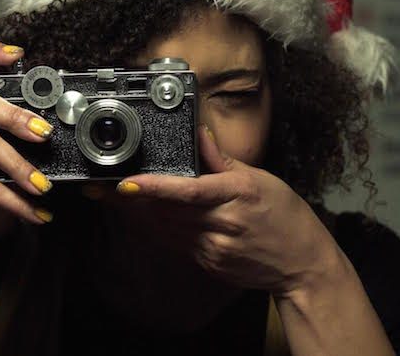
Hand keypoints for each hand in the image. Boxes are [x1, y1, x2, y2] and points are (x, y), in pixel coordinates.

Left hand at [115, 125, 342, 293]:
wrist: (301, 263)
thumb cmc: (284, 216)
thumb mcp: (259, 179)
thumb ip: (222, 159)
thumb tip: (199, 135)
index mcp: (236, 194)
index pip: (187, 190)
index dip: (153, 188)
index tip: (125, 183)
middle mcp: (223, 223)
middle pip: (166, 211)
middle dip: (131, 199)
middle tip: (99, 187)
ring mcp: (214, 248)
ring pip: (165, 229)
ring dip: (138, 214)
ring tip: (112, 199)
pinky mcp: (209, 263)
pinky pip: (176, 244)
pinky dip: (159, 230)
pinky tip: (147, 218)